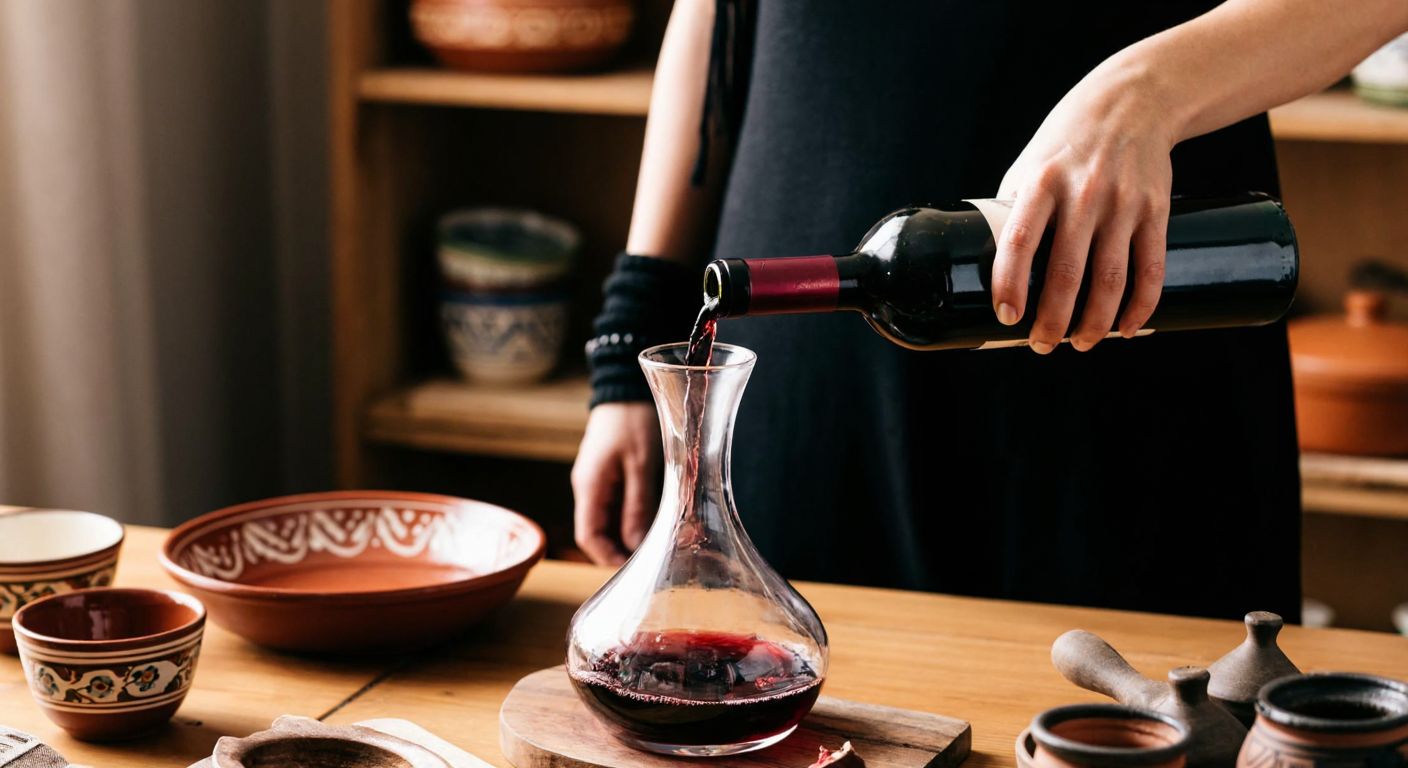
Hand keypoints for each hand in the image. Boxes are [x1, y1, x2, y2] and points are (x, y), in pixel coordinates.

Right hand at [571, 402, 661, 564]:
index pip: (588, 537)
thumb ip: (639, 506)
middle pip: (600, 532)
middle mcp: (590, 487)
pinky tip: (659, 521)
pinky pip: (621, 504)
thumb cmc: (632, 420)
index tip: (633, 570)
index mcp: (589, 486)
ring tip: (662, 543)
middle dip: (623, 550)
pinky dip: (637, 517)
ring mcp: (600, 480)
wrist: (625, 385)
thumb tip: (635, 546)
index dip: (607, 558)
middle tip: (655, 561)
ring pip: (613, 520)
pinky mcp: (612, 473)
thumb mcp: (641, 465)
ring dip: (633, 534)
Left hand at [993, 57, 1176, 352]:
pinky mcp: (1156, 209)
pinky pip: (1151, 267)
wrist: (1132, 101)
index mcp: (1041, 182)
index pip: (1019, 240)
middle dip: (1053, 320)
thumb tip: (991, 269)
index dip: (1010, 284)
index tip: (1006, 317)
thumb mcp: (1029, 165)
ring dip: (1095, 322)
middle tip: (1043, 345)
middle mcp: (1083, 193)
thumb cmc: (1066, 143)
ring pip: (1111, 278)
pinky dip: (1140, 305)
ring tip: (1081, 343)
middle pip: (1067, 272)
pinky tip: (1125, 328)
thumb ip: (1014, 211)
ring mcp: (1123, 203)